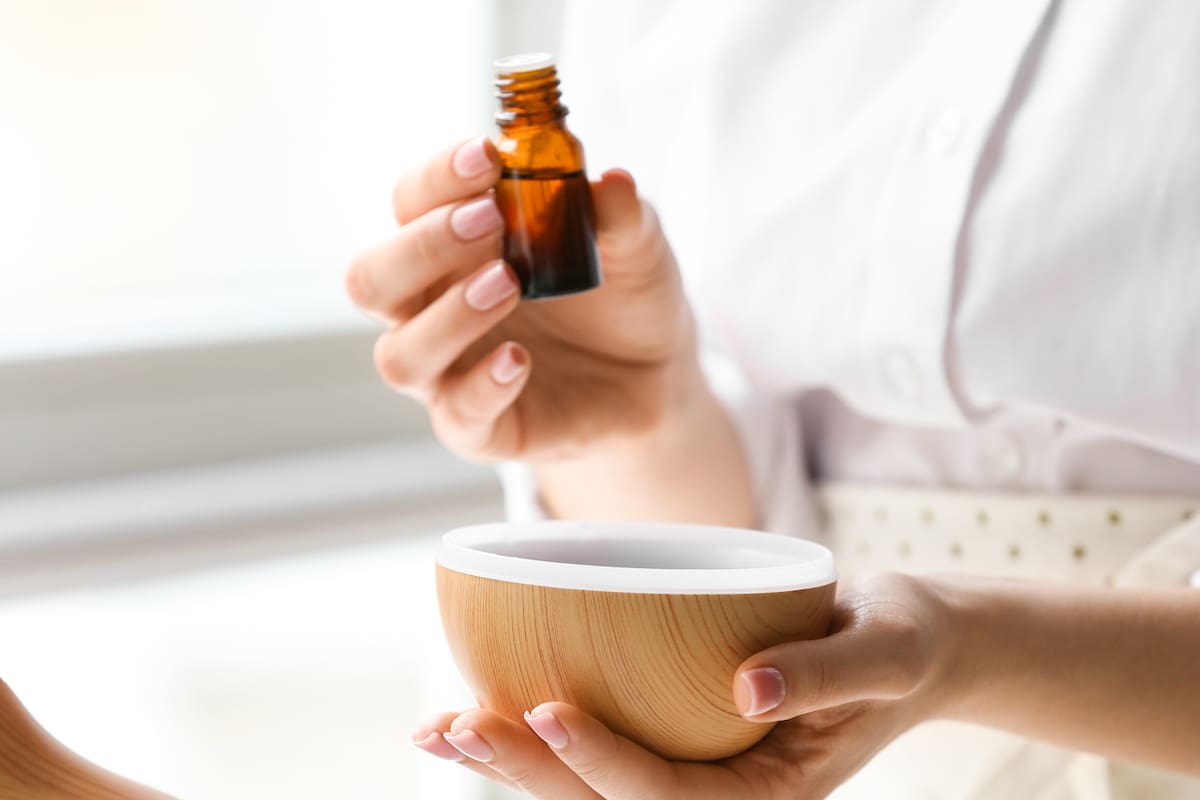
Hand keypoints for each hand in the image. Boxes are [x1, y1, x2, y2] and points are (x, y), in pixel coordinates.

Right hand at [345, 137, 697, 463]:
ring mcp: (451, 371)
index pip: (410, 203)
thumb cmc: (622, 295)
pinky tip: (518, 360)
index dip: (436, 178)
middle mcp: (433, 308)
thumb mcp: (636, 246)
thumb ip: (621, 215)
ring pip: (400, 355)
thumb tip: (611, 182)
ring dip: (447, 317)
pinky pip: (458, 416)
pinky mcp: (481, 427)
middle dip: (421, 246)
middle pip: (372, 279)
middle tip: (487, 223)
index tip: (485, 157)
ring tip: (508, 286)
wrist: (656, 373)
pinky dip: (482, 386)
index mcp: (453, 247)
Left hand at [413, 574, 956, 798]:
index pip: (674, 795)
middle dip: (527, 771)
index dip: (606, 762)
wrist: (907, 644)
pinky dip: (538, 734)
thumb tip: (749, 689)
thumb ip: (829, 672)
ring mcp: (695, 769)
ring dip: (511, 762)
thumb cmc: (902, 641)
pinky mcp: (677, 735)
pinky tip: (484, 703)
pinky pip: (602, 746)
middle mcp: (720, 794)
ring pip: (589, 785)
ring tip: (435, 727)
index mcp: (769, 795)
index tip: (547, 710)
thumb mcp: (886, 649)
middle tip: (452, 725)